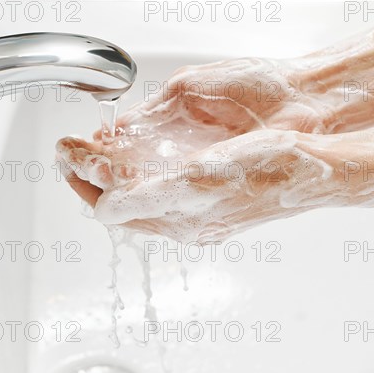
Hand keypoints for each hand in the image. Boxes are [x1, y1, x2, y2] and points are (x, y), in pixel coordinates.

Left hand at [58, 129, 330, 241]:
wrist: (307, 171)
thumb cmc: (263, 172)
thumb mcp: (197, 182)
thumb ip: (146, 196)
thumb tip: (104, 209)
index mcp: (178, 222)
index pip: (112, 210)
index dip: (84, 182)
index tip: (66, 154)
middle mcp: (185, 223)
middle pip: (123, 204)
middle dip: (92, 178)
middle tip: (72, 149)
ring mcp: (199, 213)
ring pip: (141, 197)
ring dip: (116, 174)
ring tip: (98, 149)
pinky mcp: (213, 200)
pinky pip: (164, 190)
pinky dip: (142, 172)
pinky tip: (142, 156)